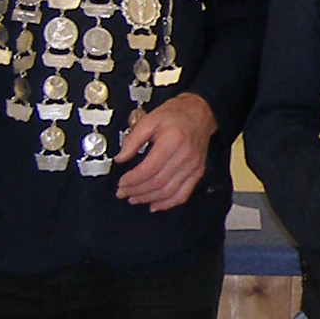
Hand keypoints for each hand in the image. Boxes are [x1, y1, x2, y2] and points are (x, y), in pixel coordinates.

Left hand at [114, 93, 215, 210]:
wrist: (199, 113)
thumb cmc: (175, 115)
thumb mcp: (149, 120)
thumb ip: (132, 140)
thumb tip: (120, 158)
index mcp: (172, 141)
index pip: (150, 168)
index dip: (133, 179)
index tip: (121, 182)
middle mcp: (185, 156)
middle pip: (158, 182)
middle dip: (137, 191)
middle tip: (123, 192)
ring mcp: (193, 166)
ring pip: (168, 192)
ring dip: (149, 198)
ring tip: (134, 198)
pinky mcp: (197, 173)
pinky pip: (183, 194)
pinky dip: (168, 203)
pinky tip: (155, 205)